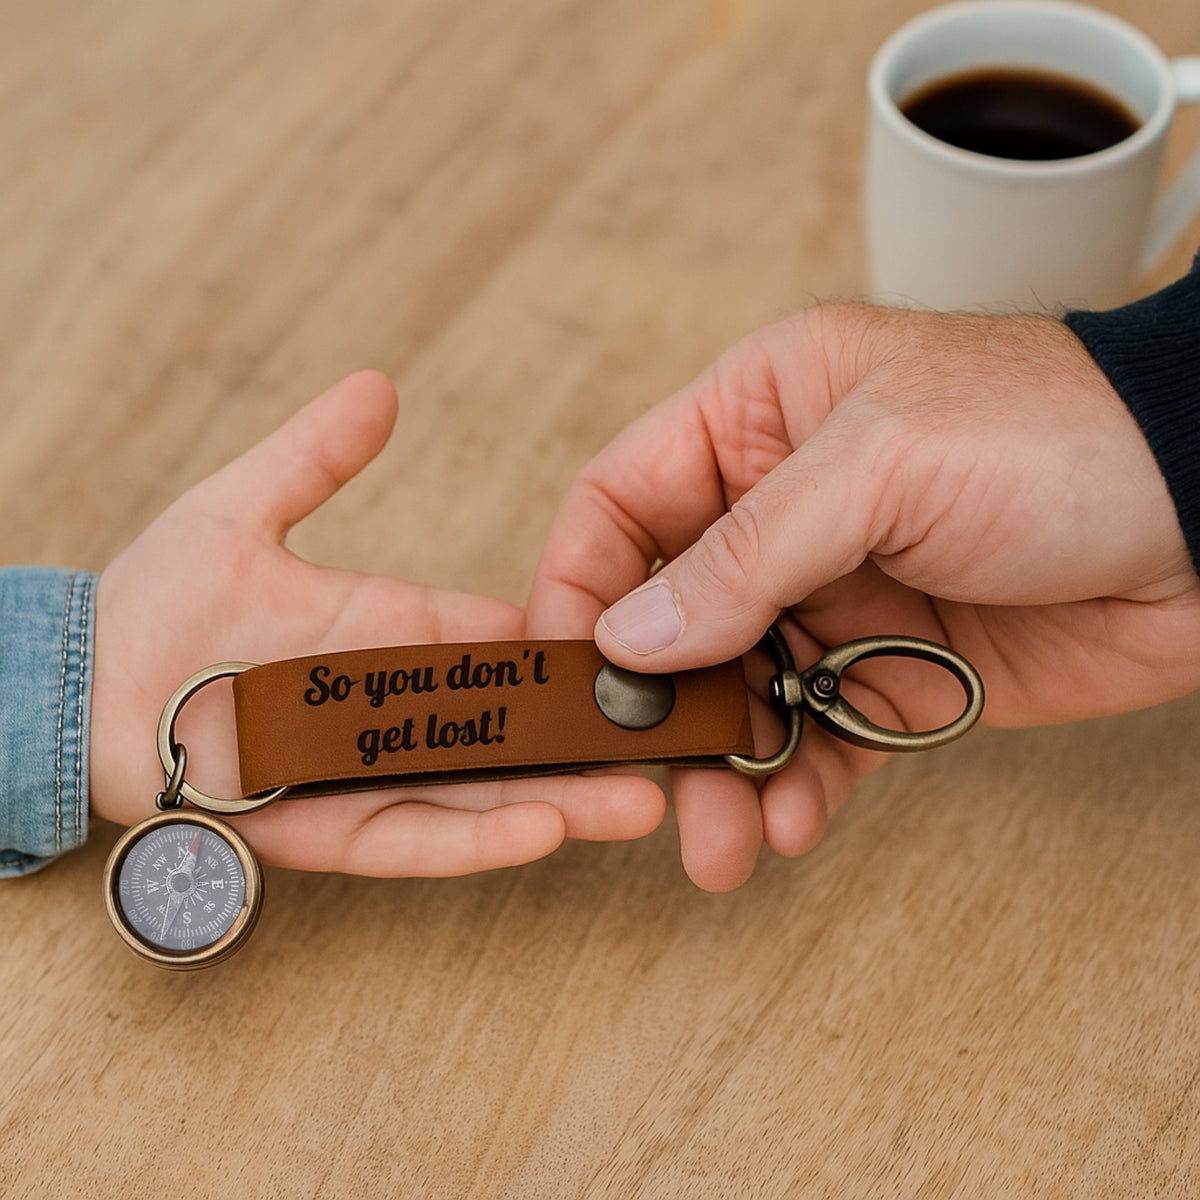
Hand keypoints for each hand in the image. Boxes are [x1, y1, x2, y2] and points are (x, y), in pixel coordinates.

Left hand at [91, 372, 663, 874]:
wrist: (84, 690)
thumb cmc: (160, 599)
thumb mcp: (239, 509)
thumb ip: (314, 458)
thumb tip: (379, 386)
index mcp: (402, 632)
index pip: (507, 639)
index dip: (574, 646)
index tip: (647, 650)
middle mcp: (402, 712)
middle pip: (517, 731)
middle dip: (594, 741)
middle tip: (682, 745)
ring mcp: (369, 775)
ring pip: (483, 795)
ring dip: (563, 799)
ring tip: (641, 802)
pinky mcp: (327, 831)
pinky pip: (408, 838)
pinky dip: (473, 839)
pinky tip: (541, 830)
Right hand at [528, 305, 1199, 890]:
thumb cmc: (1059, 435)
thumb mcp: (881, 462)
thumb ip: (744, 554)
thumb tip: (631, 641)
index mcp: (759, 416)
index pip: (623, 501)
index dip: (577, 586)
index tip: (562, 675)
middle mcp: (780, 508)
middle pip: (667, 616)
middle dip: (651, 707)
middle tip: (641, 786)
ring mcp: (831, 593)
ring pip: (733, 692)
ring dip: (718, 769)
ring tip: (717, 841)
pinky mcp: (883, 668)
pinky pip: (809, 735)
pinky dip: (791, 784)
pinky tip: (787, 822)